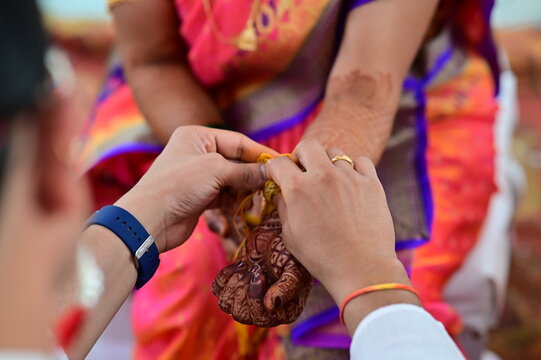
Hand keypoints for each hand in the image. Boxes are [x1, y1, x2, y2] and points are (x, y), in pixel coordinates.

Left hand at [115, 126, 277, 252]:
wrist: (149, 220)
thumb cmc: (178, 185)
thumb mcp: (215, 171)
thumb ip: (245, 171)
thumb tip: (271, 172)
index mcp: (198, 136)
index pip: (238, 141)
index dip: (260, 153)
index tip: (281, 164)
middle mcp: (199, 153)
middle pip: (237, 161)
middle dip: (254, 174)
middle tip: (275, 185)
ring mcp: (199, 176)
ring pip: (233, 180)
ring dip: (247, 190)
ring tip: (262, 199)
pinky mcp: (201, 197)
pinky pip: (226, 195)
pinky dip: (237, 202)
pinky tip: (248, 209)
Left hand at [211, 211, 311, 326]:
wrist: (276, 235)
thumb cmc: (291, 254)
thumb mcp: (294, 269)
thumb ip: (287, 287)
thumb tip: (270, 306)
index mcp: (283, 312)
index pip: (260, 318)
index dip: (255, 296)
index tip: (261, 273)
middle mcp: (265, 312)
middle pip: (239, 313)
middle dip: (244, 287)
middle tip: (256, 268)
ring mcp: (246, 301)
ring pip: (225, 303)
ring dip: (234, 281)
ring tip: (249, 267)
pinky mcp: (233, 287)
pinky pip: (217, 289)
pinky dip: (226, 274)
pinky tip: (241, 265)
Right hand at [266, 140, 417, 331]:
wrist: (361, 269)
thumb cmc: (321, 257)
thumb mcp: (290, 235)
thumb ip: (283, 207)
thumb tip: (280, 192)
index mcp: (298, 189)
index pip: (279, 162)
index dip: (275, 168)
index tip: (277, 175)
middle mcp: (323, 176)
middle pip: (308, 145)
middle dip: (301, 155)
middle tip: (303, 170)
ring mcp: (350, 177)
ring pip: (335, 153)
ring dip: (327, 163)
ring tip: (329, 181)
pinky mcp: (372, 183)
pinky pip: (361, 161)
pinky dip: (354, 168)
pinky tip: (351, 183)